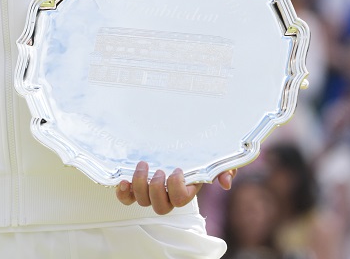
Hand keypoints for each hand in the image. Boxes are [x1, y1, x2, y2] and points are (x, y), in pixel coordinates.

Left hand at [115, 162, 234, 214]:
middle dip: (157, 188)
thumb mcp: (215, 159)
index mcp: (186, 190)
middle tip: (159, 170)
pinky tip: (124, 181)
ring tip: (143, 165)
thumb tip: (225, 183)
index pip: (180, 200)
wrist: (180, 144)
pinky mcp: (137, 186)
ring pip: (143, 201)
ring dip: (140, 184)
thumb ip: (225, 169)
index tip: (177, 168)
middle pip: (160, 206)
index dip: (176, 187)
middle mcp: (168, 195)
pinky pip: (127, 198)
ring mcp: (151, 192)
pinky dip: (124, 193)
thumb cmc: (198, 154)